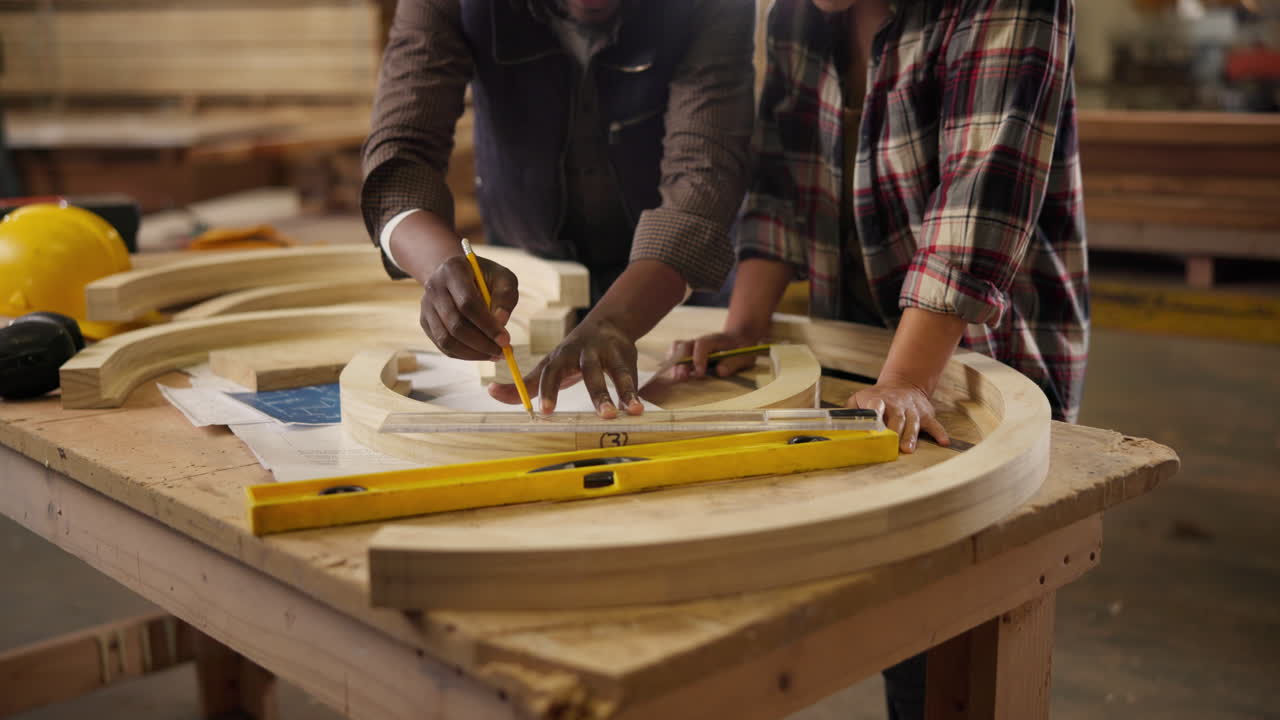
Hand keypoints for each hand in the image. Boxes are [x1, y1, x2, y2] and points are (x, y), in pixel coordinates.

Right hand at [419, 255, 517, 360]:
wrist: (455, 274)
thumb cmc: (484, 276)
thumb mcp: (502, 277)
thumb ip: (505, 296)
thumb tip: (501, 322)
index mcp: (453, 270)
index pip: (468, 303)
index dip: (487, 325)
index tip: (505, 340)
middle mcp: (435, 288)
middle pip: (455, 324)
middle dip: (481, 343)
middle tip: (502, 352)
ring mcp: (427, 306)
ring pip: (446, 340)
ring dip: (472, 353)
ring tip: (494, 355)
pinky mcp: (425, 321)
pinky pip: (443, 346)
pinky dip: (464, 354)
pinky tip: (481, 353)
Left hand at [490, 317, 643, 417]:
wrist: (607, 324)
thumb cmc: (571, 355)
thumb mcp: (548, 366)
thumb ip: (524, 384)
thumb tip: (491, 392)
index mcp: (560, 356)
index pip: (551, 372)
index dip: (548, 391)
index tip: (545, 412)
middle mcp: (584, 352)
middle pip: (590, 372)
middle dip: (598, 393)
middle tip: (604, 416)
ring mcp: (607, 353)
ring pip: (616, 372)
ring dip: (624, 391)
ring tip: (632, 411)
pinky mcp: (626, 356)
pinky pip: (631, 375)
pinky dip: (635, 391)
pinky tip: (639, 408)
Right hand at [666, 330, 760, 380]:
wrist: (739, 338)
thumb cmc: (742, 348)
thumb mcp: (745, 355)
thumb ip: (733, 363)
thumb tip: (719, 371)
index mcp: (715, 339)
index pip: (702, 344)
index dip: (698, 358)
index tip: (700, 373)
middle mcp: (701, 341)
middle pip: (684, 346)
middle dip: (681, 363)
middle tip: (683, 378)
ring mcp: (693, 346)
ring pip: (676, 348)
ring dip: (674, 363)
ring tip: (676, 378)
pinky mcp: (689, 353)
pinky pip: (675, 355)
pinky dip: (673, 364)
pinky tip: (676, 376)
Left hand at [847, 378, 949, 453]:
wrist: (903, 383)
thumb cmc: (877, 398)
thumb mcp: (859, 398)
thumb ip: (848, 410)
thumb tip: (831, 423)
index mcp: (878, 400)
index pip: (876, 406)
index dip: (875, 414)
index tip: (874, 424)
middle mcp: (896, 404)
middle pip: (896, 418)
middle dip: (894, 431)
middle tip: (891, 445)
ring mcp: (912, 409)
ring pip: (913, 422)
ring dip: (911, 436)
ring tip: (908, 449)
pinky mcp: (926, 414)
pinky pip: (934, 424)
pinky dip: (939, 433)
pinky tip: (944, 442)